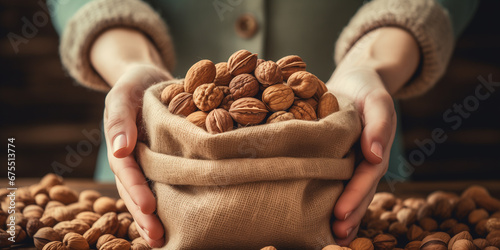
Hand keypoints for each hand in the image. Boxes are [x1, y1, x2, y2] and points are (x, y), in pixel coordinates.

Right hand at [90, 28, 172, 246]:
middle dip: (143, 215)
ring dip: (151, 218)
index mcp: (120, 145)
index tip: (148, 208)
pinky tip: (175, 224)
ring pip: (145, 193)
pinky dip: (165, 206)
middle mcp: (131, 158)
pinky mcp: (162, 162)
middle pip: (133, 190)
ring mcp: (145, 162)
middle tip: (157, 236)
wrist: (149, 80)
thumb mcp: (123, 93)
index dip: (136, 189)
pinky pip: (162, 185)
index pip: (126, 171)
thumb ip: (118, 118)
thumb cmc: (136, 84)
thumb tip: (119, 150)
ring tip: (162, 241)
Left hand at [327, 27, 419, 244]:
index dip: (355, 195)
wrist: (354, 82)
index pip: (366, 175)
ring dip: (344, 216)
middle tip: (336, 232)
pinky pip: (335, 183)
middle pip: (360, 192)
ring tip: (332, 236)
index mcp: (374, 149)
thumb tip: (375, 155)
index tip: (340, 212)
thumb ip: (379, 124)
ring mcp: (352, 163)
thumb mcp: (376, 100)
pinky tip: (322, 222)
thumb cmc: (365, 90)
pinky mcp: (337, 161)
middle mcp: (364, 161)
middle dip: (350, 214)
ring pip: (349, 193)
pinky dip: (332, 202)